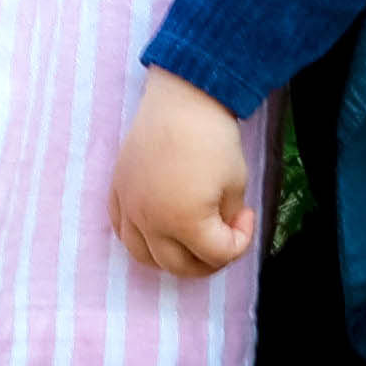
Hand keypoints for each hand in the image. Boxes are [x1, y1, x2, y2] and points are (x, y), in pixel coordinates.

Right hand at [110, 71, 256, 277]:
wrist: (182, 99)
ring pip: (145, 257)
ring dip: (172, 257)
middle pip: (178, 267)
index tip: (247, 216)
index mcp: (184, 222)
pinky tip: (160, 226)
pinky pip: (123, 231)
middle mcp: (149, 221)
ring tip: (191, 239)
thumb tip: (219, 233)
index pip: (216, 256)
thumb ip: (226, 219)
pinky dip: (142, 238)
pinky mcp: (118, 192)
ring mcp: (129, 208)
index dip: (240, 241)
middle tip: (223, 240)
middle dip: (207, 260)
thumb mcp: (235, 184)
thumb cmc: (214, 139)